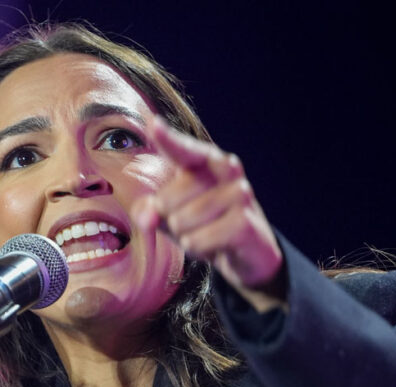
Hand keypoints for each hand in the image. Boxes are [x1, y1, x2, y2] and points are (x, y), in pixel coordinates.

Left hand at [132, 118, 285, 310]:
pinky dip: (199, 249)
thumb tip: (146, 218)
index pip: (183, 150)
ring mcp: (240, 194)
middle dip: (170, 221)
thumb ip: (150, 211)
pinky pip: (198, 240)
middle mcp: (227, 169)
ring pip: (182, 222)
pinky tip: (216, 247)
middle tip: (193, 225)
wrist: (249, 253)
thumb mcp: (172, 215)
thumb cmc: (206, 225)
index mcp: (206, 160)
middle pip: (167, 199)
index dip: (167, 139)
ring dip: (186, 237)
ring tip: (206, 234)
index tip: (153, 124)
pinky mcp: (245, 223)